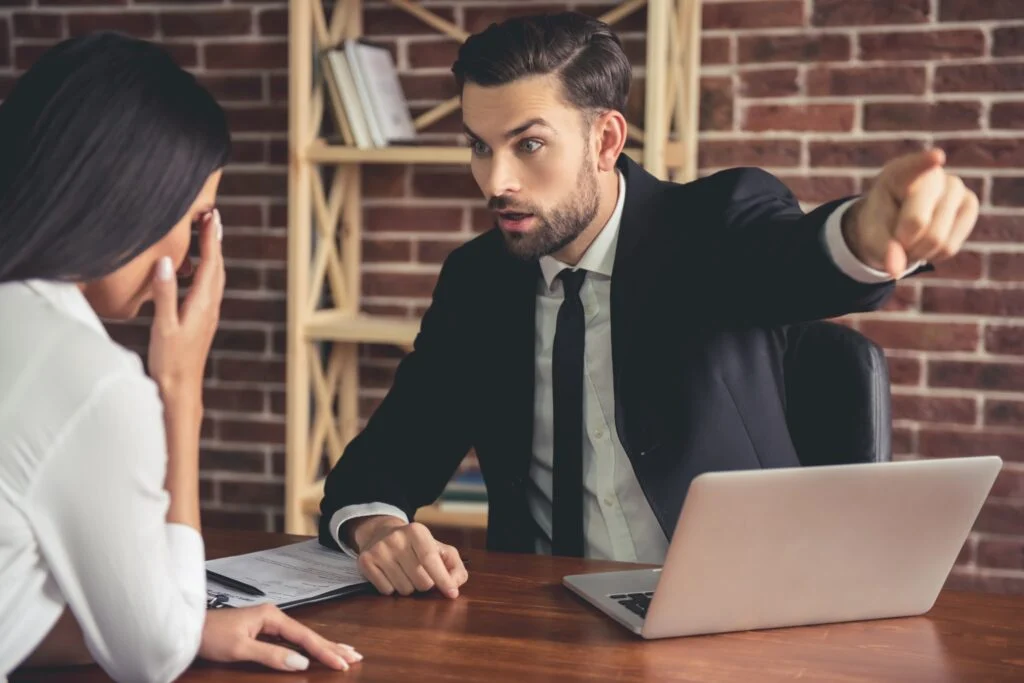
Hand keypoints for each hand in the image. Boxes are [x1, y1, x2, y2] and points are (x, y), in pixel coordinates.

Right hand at [148, 209, 224, 398]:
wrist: (181, 389)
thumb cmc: (170, 361)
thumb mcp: (163, 326)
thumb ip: (164, 293)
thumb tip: (166, 262)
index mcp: (202, 304)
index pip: (210, 264)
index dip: (211, 238)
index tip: (211, 215)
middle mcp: (210, 307)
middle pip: (217, 267)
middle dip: (215, 241)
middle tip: (211, 217)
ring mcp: (208, 315)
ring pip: (215, 278)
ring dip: (212, 255)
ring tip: (207, 236)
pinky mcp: (202, 321)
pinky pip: (208, 289)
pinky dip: (206, 272)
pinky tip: (197, 271)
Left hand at [200, 604, 362, 671]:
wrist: (188, 628)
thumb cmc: (211, 636)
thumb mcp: (240, 649)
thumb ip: (272, 656)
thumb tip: (302, 663)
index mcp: (272, 616)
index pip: (305, 637)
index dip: (325, 652)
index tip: (342, 663)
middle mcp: (273, 616)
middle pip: (309, 634)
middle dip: (332, 646)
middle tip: (355, 656)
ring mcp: (268, 623)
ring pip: (302, 637)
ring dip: (323, 646)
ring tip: (344, 653)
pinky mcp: (262, 630)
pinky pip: (292, 639)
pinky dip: (307, 646)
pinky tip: (315, 651)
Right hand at [352, 518, 468, 597]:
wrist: (381, 532)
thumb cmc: (416, 546)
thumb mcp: (438, 548)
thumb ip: (453, 566)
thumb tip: (454, 586)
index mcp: (417, 531)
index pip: (430, 559)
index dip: (443, 579)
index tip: (451, 594)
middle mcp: (396, 538)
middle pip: (420, 580)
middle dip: (425, 584)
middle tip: (421, 574)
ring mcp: (379, 550)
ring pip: (404, 589)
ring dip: (409, 587)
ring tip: (405, 573)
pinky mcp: (365, 561)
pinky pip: (386, 591)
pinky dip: (392, 588)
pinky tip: (391, 575)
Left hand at [842, 149, 978, 278]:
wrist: (896, 225)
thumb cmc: (880, 223)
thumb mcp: (871, 235)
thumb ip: (882, 250)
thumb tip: (895, 270)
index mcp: (898, 173)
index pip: (914, 166)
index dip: (925, 163)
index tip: (936, 158)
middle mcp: (931, 174)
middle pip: (919, 223)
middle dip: (903, 242)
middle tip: (897, 238)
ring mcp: (955, 186)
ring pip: (938, 239)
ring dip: (919, 251)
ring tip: (911, 238)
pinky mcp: (970, 204)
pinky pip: (950, 246)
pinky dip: (934, 254)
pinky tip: (928, 241)